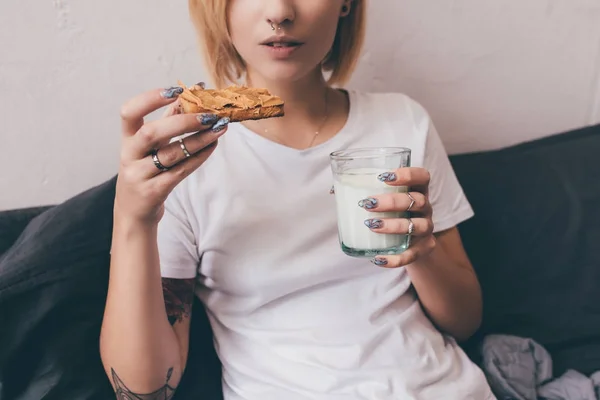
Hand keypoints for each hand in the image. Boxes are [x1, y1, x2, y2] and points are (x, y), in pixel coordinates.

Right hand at [115, 86, 229, 224]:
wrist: (134, 214)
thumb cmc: (145, 173)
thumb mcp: (148, 148)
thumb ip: (165, 122)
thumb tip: (186, 96)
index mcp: (127, 140)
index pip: (129, 112)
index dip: (150, 99)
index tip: (176, 89)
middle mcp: (129, 156)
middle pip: (151, 133)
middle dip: (183, 121)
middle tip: (209, 114)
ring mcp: (140, 175)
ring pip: (171, 154)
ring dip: (199, 139)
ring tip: (220, 128)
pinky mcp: (154, 192)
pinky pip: (180, 172)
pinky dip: (199, 157)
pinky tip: (213, 145)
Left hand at [361, 167, 435, 267]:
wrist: (411, 243)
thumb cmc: (392, 214)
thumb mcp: (383, 201)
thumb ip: (362, 192)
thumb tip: (332, 190)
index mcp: (416, 190)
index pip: (422, 176)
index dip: (407, 174)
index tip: (384, 177)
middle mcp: (426, 208)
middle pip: (418, 200)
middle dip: (392, 202)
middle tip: (368, 204)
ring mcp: (426, 229)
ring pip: (418, 226)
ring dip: (394, 225)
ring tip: (372, 225)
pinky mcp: (424, 249)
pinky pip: (412, 255)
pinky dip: (395, 259)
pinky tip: (378, 258)